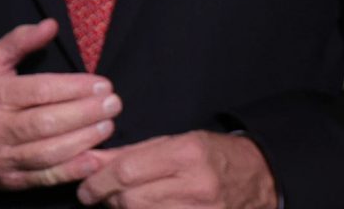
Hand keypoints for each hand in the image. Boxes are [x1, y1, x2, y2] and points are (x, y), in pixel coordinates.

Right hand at [0, 20, 118, 191]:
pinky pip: (45, 177)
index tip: (102, 84)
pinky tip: (95, 159)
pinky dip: (72, 170)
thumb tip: (51, 25)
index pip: (38, 90)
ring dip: (84, 139)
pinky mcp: (10, 181)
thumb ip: (19, 42)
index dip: (74, 88)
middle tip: (114, 104)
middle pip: (47, 122)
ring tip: (108, 125)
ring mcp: (1, 157)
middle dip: (86, 113)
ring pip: (49, 152)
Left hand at [77, 131, 276, 207]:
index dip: (98, 182)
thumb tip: (88, 162)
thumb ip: (129, 154)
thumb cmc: (210, 155)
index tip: (84, 189)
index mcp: (186, 155)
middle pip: (131, 199)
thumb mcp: (172, 142)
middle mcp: (196, 186)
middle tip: (102, 195)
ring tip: (124, 202)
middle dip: (109, 198)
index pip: (127, 172)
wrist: (259, 178)